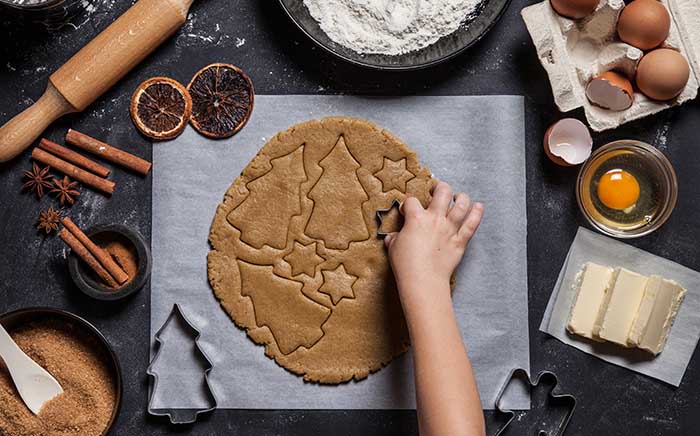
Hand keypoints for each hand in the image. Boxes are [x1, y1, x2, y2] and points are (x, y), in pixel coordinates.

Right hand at [384, 181, 482, 301]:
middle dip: (440, 187)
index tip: (406, 209)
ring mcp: (449, 230)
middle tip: (437, 188)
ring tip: (458, 196)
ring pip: (461, 205)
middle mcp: (435, 220)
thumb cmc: (406, 265)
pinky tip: (479, 206)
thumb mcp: (393, 248)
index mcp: (416, 219)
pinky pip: (471, 225)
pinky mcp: (459, 242)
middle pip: (442, 193)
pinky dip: (477, 214)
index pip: (411, 201)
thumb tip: (393, 237)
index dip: (407, 203)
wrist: (423, 281)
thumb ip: (394, 239)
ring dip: (461, 197)